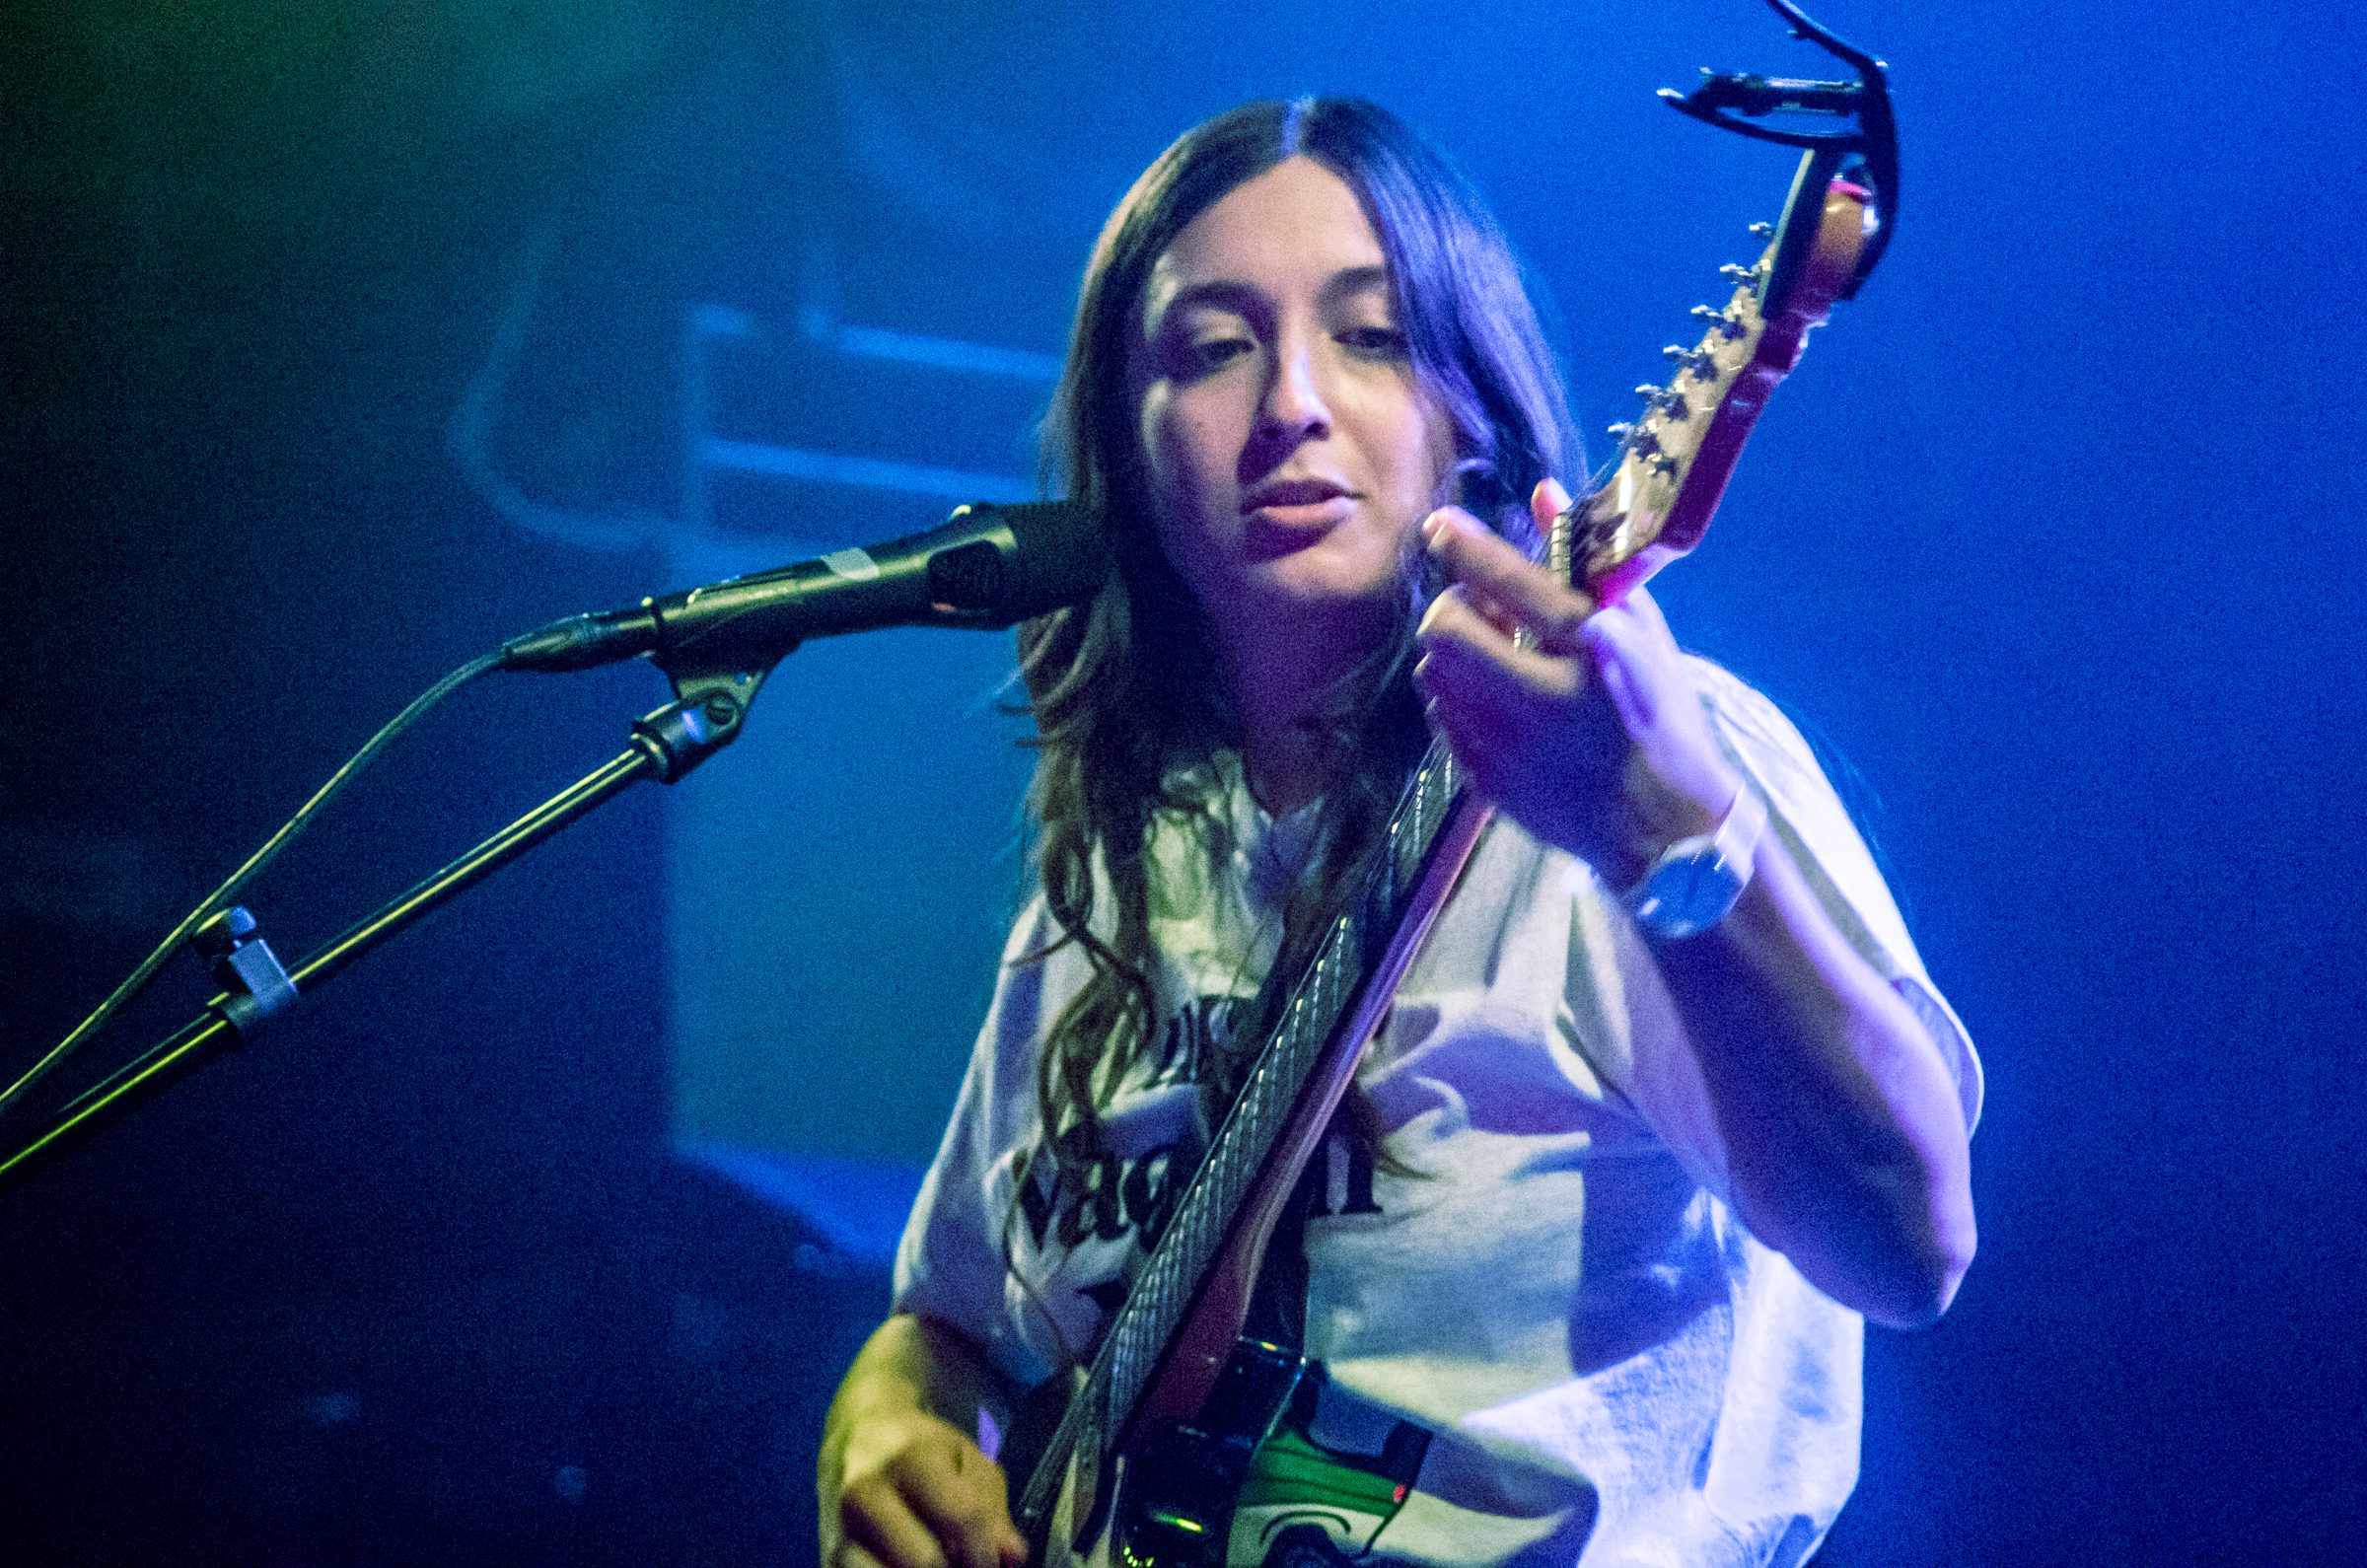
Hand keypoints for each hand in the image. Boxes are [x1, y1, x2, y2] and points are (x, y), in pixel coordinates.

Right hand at [823, 1406, 1025, 1567]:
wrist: (856, 1436)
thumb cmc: (920, 1450)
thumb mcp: (968, 1460)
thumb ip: (993, 1511)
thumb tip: (1012, 1558)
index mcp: (909, 1458)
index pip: (960, 1518)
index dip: (987, 1552)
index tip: (995, 1563)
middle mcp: (865, 1494)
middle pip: (926, 1562)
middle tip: (967, 1564)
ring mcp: (839, 1531)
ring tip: (941, 1563)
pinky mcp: (827, 1559)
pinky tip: (906, 1562)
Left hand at [1413, 479, 1745, 888]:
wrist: (1664, 829)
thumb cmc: (1659, 716)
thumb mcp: (1641, 631)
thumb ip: (1584, 564)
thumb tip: (1541, 491)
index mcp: (1591, 652)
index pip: (1509, 582)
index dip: (1465, 546)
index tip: (1440, 526)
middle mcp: (1542, 700)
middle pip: (1443, 630)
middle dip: (1455, 609)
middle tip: (1491, 615)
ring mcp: (1506, 747)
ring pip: (1432, 675)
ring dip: (1454, 656)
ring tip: (1501, 661)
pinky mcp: (1485, 781)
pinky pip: (1442, 718)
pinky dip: (1460, 699)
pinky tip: (1502, 705)